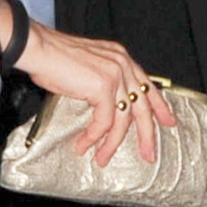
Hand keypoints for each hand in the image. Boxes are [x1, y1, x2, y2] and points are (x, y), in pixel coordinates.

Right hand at [10, 12, 174, 166]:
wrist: (38, 48)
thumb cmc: (53, 57)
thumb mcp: (87, 64)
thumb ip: (102, 79)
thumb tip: (104, 105)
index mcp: (120, 56)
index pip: (147, 84)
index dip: (159, 106)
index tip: (168, 122)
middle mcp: (122, 64)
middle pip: (143, 106)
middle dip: (147, 134)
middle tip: (149, 154)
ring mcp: (115, 76)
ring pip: (123, 119)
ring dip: (111, 143)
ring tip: (103, 158)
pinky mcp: (103, 88)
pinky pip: (103, 121)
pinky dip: (94, 136)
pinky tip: (84, 144)